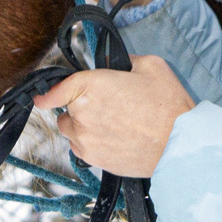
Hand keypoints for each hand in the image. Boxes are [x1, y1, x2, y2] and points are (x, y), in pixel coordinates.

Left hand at [34, 56, 195, 177]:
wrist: (180, 145)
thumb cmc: (168, 106)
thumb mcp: (150, 66)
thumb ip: (125, 61)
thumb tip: (115, 65)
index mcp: (90, 86)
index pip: (56, 89)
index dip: (47, 93)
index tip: (42, 97)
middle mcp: (81, 114)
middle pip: (66, 111)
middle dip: (80, 108)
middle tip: (109, 108)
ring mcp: (86, 139)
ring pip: (72, 132)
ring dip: (84, 127)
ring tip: (113, 126)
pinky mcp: (94, 159)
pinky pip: (82, 150)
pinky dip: (92, 144)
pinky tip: (115, 140)